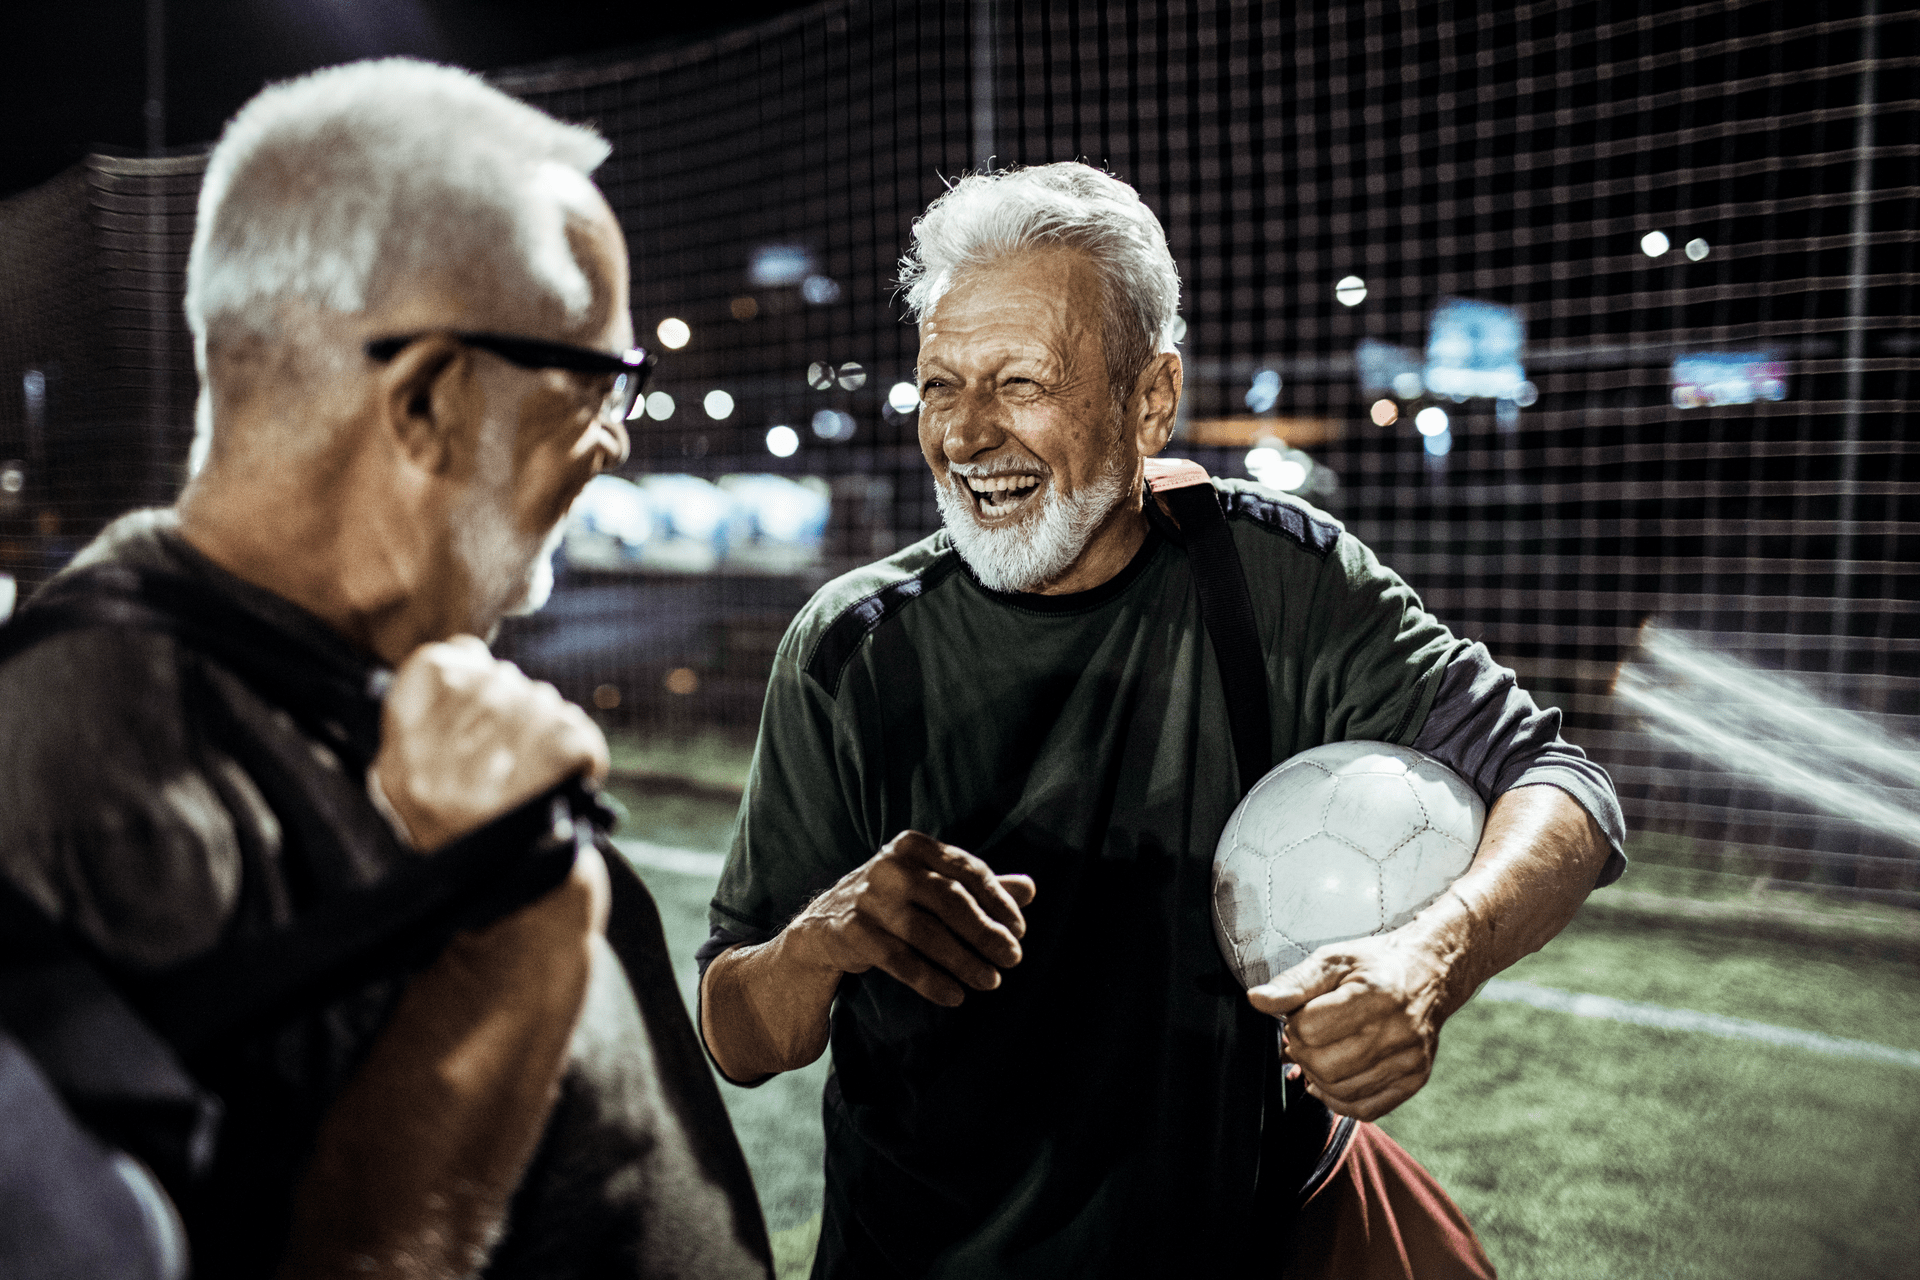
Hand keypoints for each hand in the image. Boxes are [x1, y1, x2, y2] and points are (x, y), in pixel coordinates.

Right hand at [374, 636, 608, 850]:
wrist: (518, 926)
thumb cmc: (480, 845)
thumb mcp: (426, 786)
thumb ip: (436, 718)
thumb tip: (468, 651)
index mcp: (396, 764)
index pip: (435, 665)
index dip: (471, 673)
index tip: (481, 711)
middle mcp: (431, 770)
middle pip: (497, 680)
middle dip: (517, 710)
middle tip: (517, 765)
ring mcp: (484, 781)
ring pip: (539, 700)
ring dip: (550, 732)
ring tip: (538, 783)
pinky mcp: (541, 789)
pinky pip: (573, 729)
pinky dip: (582, 753)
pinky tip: (566, 786)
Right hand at [786, 830, 1035, 1006]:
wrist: (824, 926)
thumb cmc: (893, 901)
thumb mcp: (930, 884)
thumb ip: (976, 885)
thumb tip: (1030, 888)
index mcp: (913, 846)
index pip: (967, 870)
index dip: (998, 901)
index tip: (1019, 930)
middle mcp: (889, 866)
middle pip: (950, 900)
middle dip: (986, 933)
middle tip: (1012, 959)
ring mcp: (867, 898)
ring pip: (927, 933)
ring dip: (964, 961)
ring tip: (990, 982)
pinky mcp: (852, 932)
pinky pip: (900, 960)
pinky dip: (931, 980)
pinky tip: (955, 996)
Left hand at [1247, 930, 1452, 1121]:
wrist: (1428, 974)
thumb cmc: (1375, 965)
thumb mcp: (1332, 960)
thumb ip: (1294, 982)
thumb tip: (1257, 1000)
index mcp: (1376, 994)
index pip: (1310, 1029)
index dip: (1295, 1023)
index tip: (1301, 1013)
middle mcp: (1398, 1030)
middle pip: (1324, 1066)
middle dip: (1303, 1052)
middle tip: (1306, 1035)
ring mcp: (1410, 1060)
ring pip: (1341, 1091)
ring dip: (1317, 1076)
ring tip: (1321, 1051)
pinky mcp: (1415, 1079)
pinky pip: (1365, 1109)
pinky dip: (1339, 1099)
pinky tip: (1334, 1077)